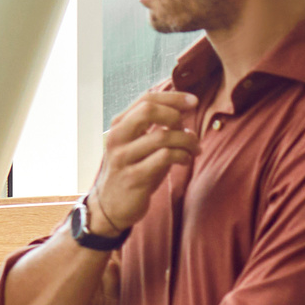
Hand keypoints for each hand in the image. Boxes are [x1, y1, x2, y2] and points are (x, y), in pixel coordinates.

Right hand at [86, 90, 201, 235]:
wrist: (109, 207)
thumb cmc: (131, 172)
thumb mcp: (138, 146)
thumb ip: (155, 128)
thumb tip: (184, 115)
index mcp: (119, 125)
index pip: (145, 99)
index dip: (172, 97)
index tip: (193, 101)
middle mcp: (117, 138)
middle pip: (148, 110)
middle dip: (175, 114)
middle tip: (189, 128)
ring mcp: (124, 158)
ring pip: (162, 136)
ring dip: (186, 140)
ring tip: (194, 148)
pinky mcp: (134, 177)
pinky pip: (164, 157)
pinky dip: (182, 155)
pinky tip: (186, 160)